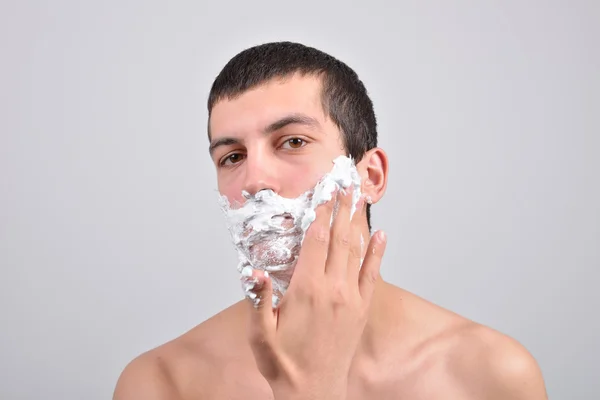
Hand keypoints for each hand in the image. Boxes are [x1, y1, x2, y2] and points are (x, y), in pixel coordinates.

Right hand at [241, 188, 386, 398]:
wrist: (314, 392)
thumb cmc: (284, 363)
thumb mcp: (260, 333)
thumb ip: (258, 299)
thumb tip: (252, 271)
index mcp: (306, 290)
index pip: (316, 242)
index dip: (320, 215)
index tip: (324, 194)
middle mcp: (332, 289)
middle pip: (339, 239)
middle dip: (341, 209)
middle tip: (345, 185)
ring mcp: (350, 299)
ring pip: (356, 252)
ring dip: (357, 223)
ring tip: (360, 200)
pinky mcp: (361, 310)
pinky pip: (372, 275)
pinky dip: (377, 254)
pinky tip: (381, 237)